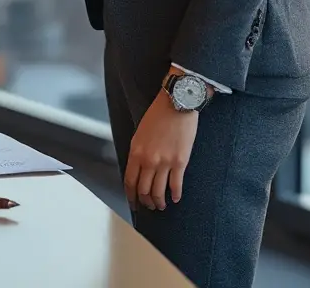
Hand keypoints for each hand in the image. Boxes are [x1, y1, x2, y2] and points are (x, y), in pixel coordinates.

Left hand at [124, 87, 199, 210]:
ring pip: (159, 192)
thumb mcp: (140, 133)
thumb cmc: (158, 115)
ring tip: (161, 205)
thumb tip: (138, 170)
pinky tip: (175, 198)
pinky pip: (176, 185)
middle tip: (149, 206)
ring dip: (159, 202)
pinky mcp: (180, 162)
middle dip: (145, 202)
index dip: (131, 196)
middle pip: (144, 190)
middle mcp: (148, 160)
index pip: (129, 181)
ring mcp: (165, 162)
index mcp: (136, 151)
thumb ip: (138, 152)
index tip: (133, 203)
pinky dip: (175, 195)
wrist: (176, 104)